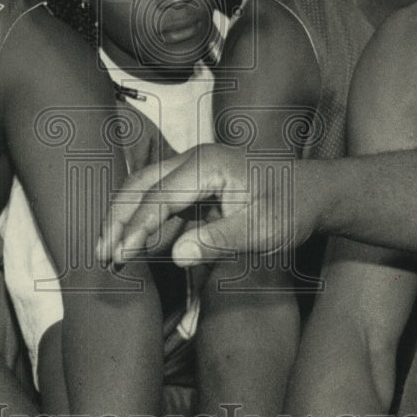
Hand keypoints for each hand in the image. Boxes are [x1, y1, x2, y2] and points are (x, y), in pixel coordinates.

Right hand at [96, 145, 319, 268]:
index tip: (121, 256)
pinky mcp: (196, 182)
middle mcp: (195, 160)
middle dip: (116, 219)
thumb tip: (177, 255)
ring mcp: (194, 168)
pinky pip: (160, 198)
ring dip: (125, 218)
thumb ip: (219, 240)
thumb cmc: (292, 206)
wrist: (314, 192)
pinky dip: (143, 219)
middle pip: (139, 185)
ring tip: (110, 251)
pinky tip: (135, 243)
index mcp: (207, 165)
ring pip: (144, 189)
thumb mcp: (262, 230)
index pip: (158, 198)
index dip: (136, 229)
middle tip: (102, 253)